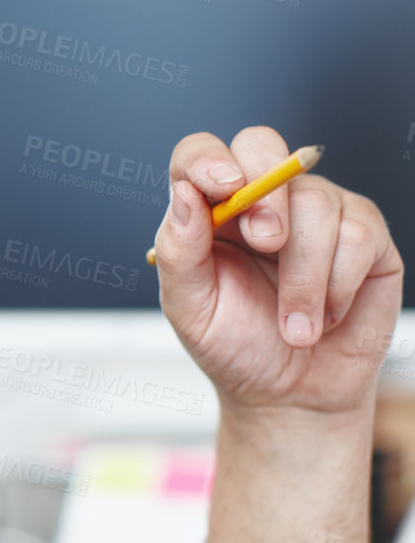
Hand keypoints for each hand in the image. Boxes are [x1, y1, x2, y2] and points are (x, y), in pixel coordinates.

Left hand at [153, 126, 402, 416]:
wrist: (291, 397)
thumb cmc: (236, 347)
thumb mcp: (191, 309)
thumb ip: (179, 253)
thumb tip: (184, 194)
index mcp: (210, 208)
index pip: (199, 154)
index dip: (208, 159)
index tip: (222, 187)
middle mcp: (263, 198)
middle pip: (262, 146)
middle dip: (266, 194)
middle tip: (266, 244)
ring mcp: (316, 210)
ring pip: (315, 202)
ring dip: (304, 275)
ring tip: (296, 328)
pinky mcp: (364, 235)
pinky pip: (358, 233)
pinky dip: (338, 284)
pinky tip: (326, 316)